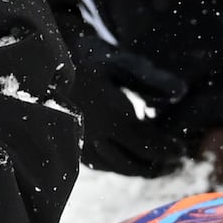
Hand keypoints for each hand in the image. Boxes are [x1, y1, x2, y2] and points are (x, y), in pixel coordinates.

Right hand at [31, 0, 184, 175]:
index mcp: (111, 115)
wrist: (40, 58)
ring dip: (137, 168)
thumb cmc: (84, 54)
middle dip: (156, 167)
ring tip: (155, 164)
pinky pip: (99, 163)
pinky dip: (118, 163)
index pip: (147, 144)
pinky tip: (126, 155)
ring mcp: (79, 142)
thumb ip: (151, 80)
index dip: (168, 151)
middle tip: (174, 164)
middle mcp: (95, 135)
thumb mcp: (120, 62)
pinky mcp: (69, 142)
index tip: (183, 151)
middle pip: (132, 164)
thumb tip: (181, 92)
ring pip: (114, 167)